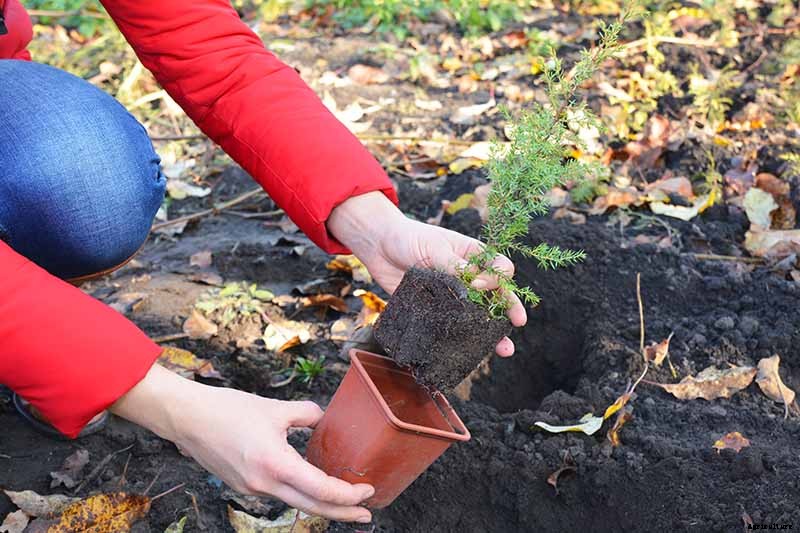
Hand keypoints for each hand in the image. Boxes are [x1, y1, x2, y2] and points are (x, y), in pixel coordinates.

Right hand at [111, 365, 373, 522]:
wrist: (186, 418)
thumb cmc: (227, 410)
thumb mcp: (274, 408)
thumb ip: (305, 414)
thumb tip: (322, 417)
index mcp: (276, 464)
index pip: (322, 489)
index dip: (348, 495)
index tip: (367, 490)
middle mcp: (265, 484)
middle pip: (312, 506)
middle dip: (343, 513)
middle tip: (366, 515)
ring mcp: (252, 488)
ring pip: (296, 502)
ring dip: (321, 503)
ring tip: (343, 500)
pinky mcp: (243, 485)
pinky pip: (279, 493)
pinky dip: (299, 492)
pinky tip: (309, 483)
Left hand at [327, 192, 526, 356]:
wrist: (378, 247)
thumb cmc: (409, 238)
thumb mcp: (434, 247)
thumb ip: (454, 266)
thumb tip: (475, 287)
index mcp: (473, 256)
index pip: (499, 267)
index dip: (496, 278)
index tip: (479, 285)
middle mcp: (468, 277)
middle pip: (496, 294)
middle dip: (509, 308)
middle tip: (518, 322)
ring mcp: (453, 295)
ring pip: (478, 315)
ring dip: (491, 332)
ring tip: (503, 349)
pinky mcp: (436, 310)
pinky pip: (453, 326)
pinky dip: (462, 339)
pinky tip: (469, 352)